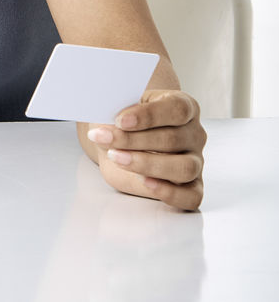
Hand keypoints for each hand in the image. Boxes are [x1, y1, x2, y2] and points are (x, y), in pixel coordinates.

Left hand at [87, 89, 206, 210]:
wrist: (120, 141)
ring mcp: (196, 161)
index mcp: (183, 105)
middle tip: (106, 140)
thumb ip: (120, 112)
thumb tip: (110, 124)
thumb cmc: (124, 120)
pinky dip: (169, 192)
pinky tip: (145, 182)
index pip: (177, 108)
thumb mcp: (120, 109)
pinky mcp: (192, 187)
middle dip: (134, 141)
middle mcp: (194, 133)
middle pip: (173, 139)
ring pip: (184, 168)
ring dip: (147, 164)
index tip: (120, 120)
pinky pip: (191, 196)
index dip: (149, 115)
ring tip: (118, 158)